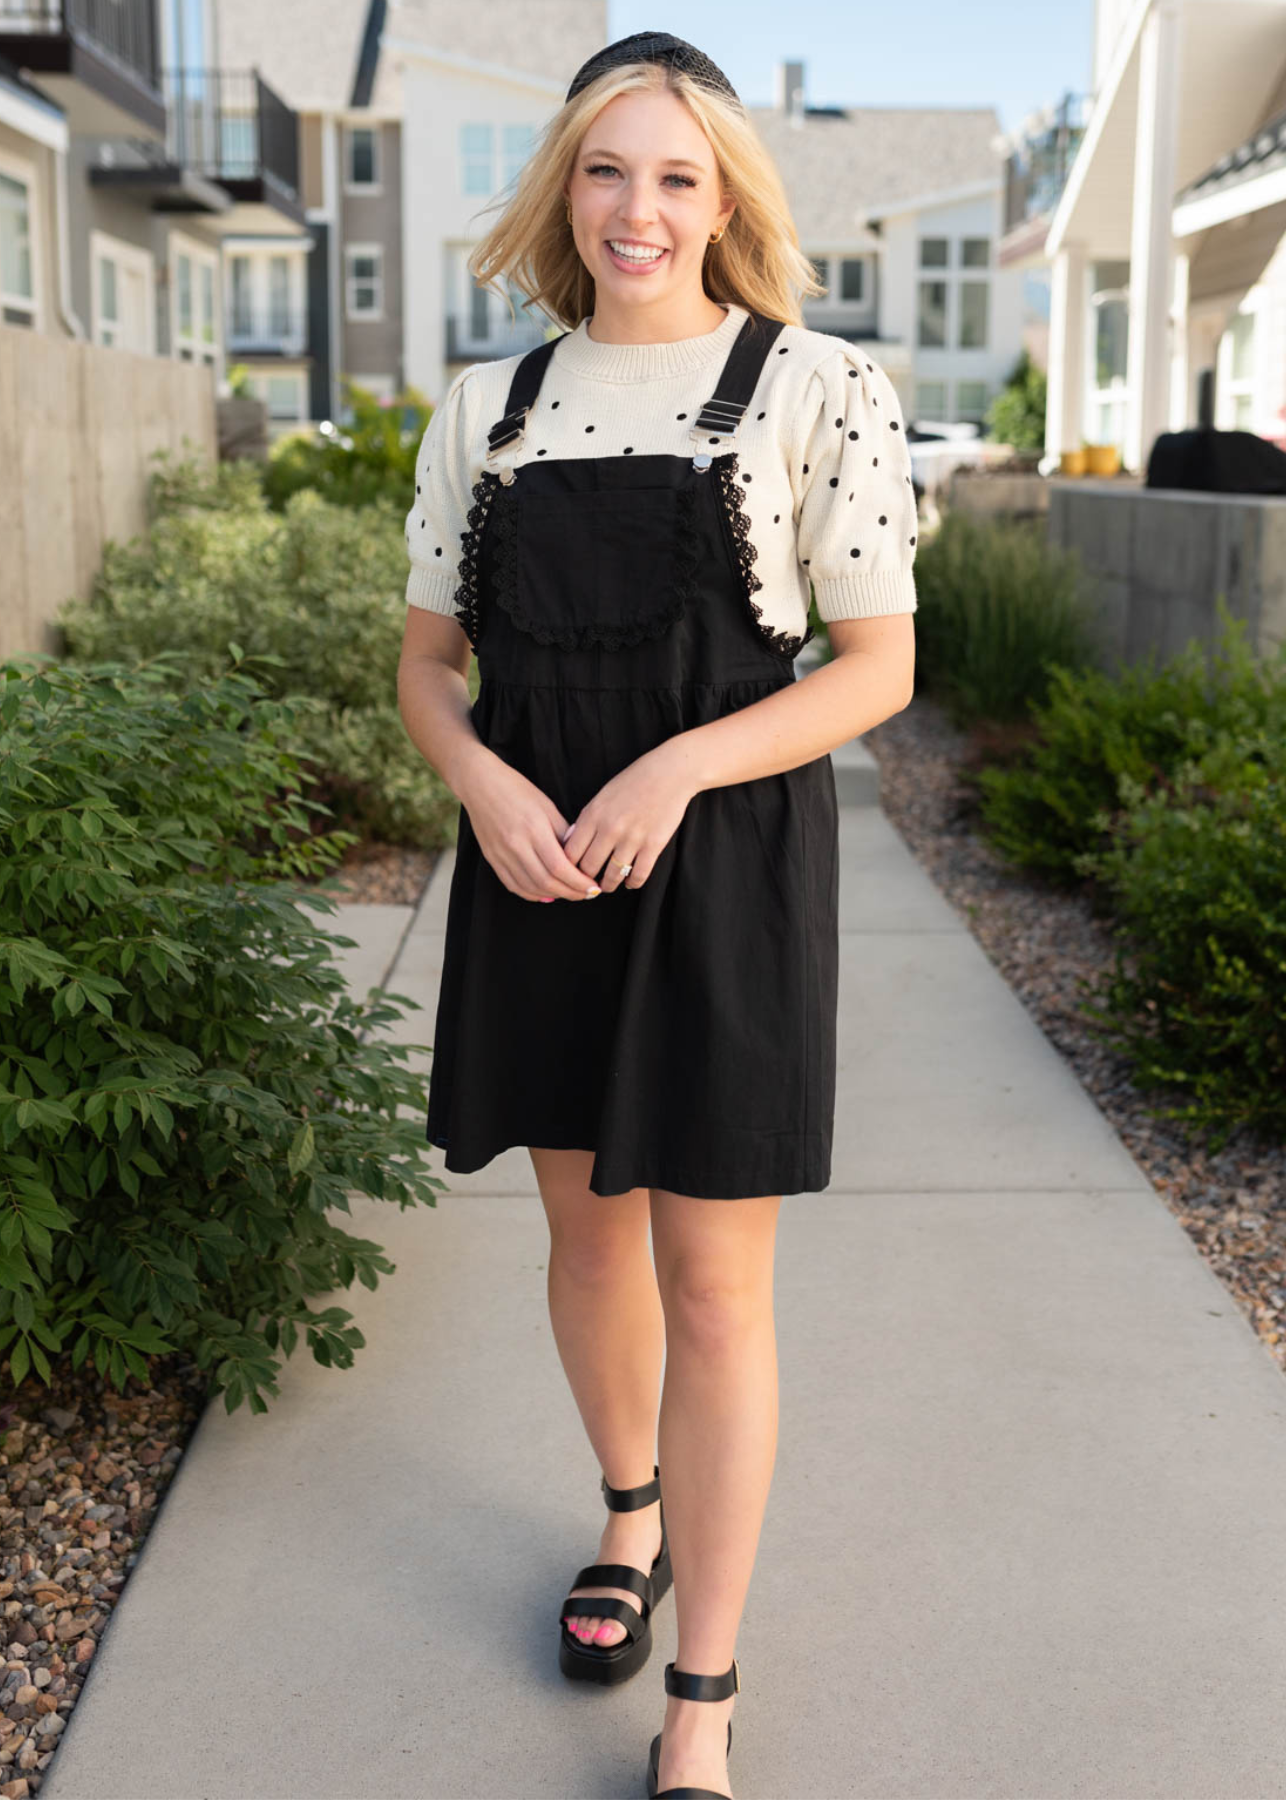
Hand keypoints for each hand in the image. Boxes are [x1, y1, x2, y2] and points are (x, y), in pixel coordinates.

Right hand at [459, 753, 601, 902]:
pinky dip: (532, 894)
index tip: (593, 886)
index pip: (560, 867)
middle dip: (571, 892)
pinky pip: (513, 885)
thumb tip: (579, 855)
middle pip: (546, 881)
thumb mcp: (547, 805)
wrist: (479, 784)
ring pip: (530, 887)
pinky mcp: (492, 858)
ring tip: (570, 893)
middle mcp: (516, 845)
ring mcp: (501, 854)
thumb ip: (564, 832)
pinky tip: (546, 894)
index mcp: (534, 829)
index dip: (579, 882)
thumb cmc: (516, 789)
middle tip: (586, 894)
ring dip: (553, 895)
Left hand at [561, 740, 700, 893]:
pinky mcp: (653, 845)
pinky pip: (638, 875)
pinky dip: (632, 883)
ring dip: (608, 885)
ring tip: (608, 885)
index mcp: (593, 815)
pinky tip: (630, 881)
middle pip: (588, 868)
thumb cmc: (633, 782)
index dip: (568, 868)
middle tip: (588, 884)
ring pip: (612, 877)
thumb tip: (570, 843)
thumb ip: (586, 820)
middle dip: (586, 880)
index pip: (570, 853)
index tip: (571, 872)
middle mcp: (610, 829)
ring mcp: (632, 838)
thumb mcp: (602, 796)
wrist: (669, 773)